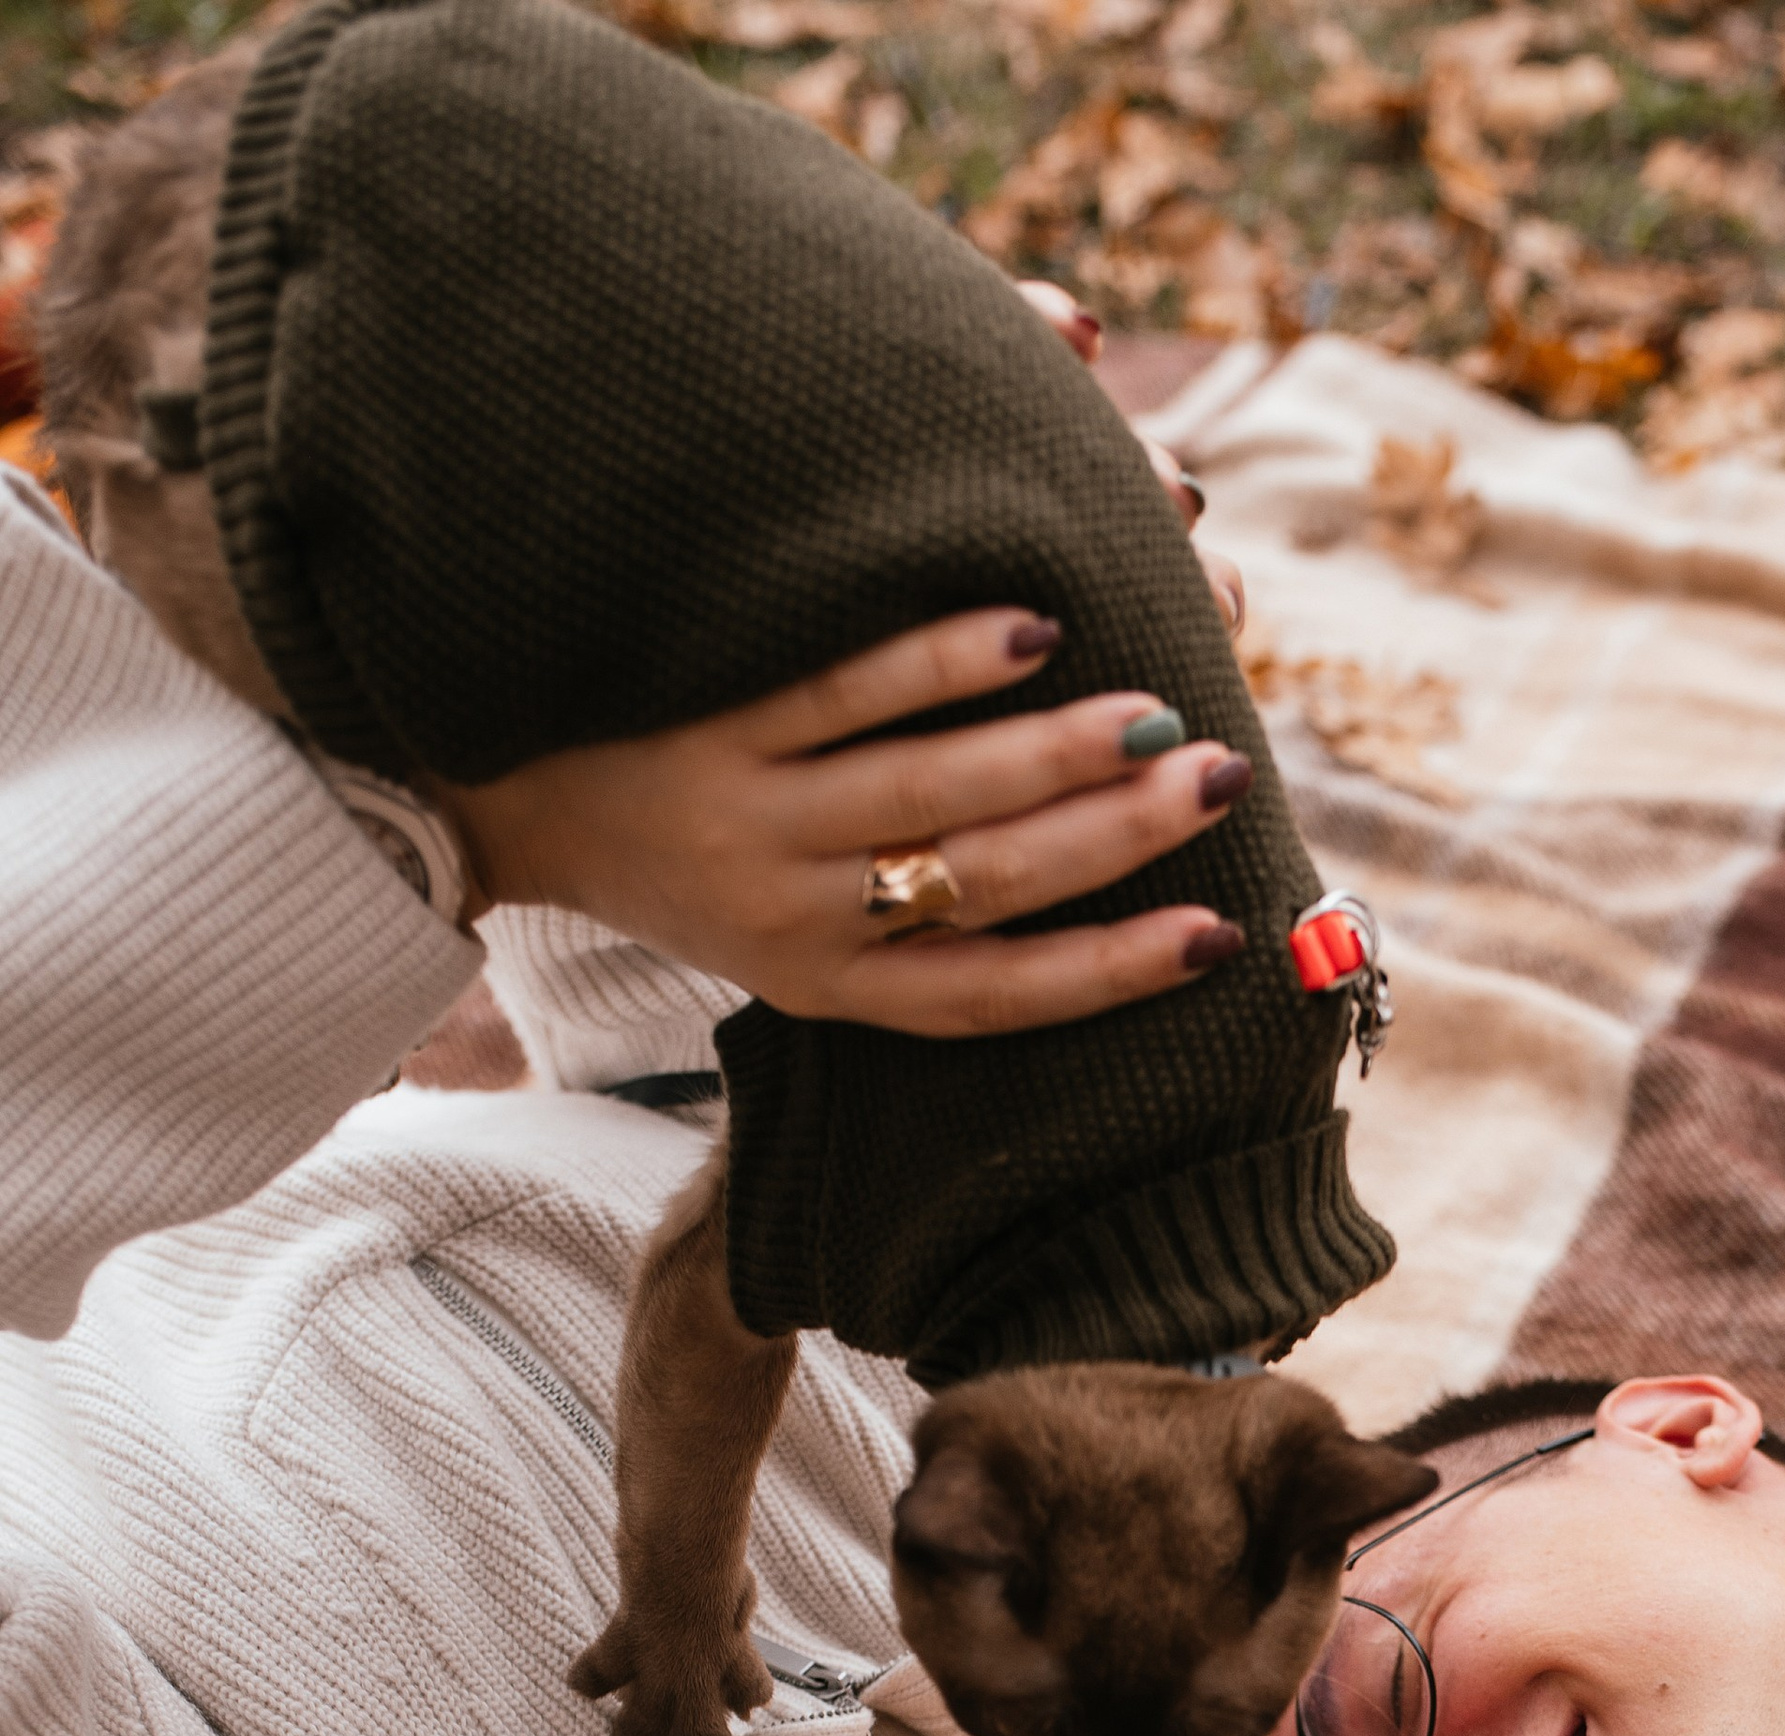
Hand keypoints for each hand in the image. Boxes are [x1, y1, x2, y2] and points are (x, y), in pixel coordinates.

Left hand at [431, 280, 1248, 1035]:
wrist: (501, 797)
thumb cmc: (691, 860)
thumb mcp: (789, 933)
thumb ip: (913, 923)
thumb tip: (1086, 874)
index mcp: (830, 983)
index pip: (996, 995)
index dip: (1108, 973)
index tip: (1212, 939)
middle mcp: (797, 916)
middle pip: (984, 884)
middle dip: (1114, 839)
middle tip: (1218, 780)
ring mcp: (753, 820)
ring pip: (927, 792)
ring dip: (1053, 751)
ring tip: (1155, 708)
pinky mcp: (713, 726)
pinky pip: (841, 693)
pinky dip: (940, 662)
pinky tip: (1028, 625)